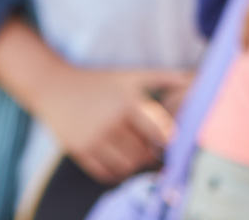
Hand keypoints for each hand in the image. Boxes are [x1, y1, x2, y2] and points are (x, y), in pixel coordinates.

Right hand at [29, 65, 190, 182]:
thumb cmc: (100, 82)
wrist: (54, 86)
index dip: (168, 141)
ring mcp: (93, 138)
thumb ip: (164, 77)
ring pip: (126, 167)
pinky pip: (105, 173)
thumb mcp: (132, 75)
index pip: (160, 133)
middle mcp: (111, 121)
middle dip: (150, 153)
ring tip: (135, 151)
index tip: (168, 139)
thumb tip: (194, 78)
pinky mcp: (79, 150)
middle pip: (144, 154)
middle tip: (151, 147)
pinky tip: (118, 158)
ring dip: (134, 164)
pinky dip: (116, 172)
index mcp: (128, 102)